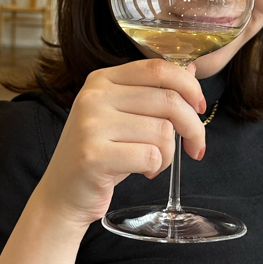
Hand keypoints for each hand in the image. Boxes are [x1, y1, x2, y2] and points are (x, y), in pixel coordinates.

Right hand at [36, 59, 207, 229]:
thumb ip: (153, 94)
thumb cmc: (101, 154)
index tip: (199, 107)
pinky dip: (157, 167)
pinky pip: (151, 156)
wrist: (62, 194)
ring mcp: (91, 125)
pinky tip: (144, 172)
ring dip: (169, 154)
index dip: (189, 86)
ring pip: (163, 131)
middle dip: (193, 127)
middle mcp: (94, 96)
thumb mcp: (124, 117)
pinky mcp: (94, 155)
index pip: (158, 69)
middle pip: (168, 100)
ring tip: (153, 163)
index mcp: (101, 80)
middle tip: (195, 147)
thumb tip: (192, 70)